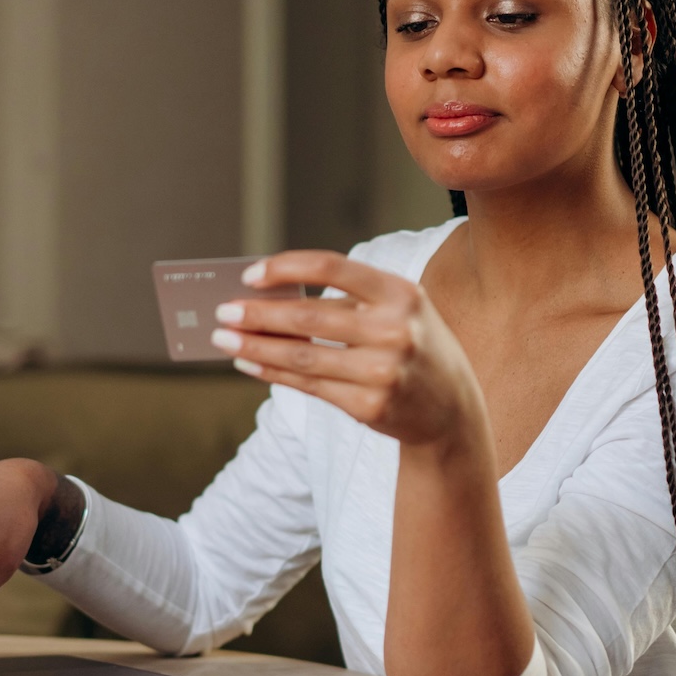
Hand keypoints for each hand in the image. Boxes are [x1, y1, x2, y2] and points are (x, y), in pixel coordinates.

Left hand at [210, 251, 488, 455]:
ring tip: (224, 340)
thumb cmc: (413, 345)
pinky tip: (250, 364)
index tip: (250, 276)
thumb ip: (348, 300)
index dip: (287, 267)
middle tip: (223, 312)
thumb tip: (270, 298)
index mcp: (401, 292)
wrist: (452, 409)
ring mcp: (383, 371)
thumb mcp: (398, 310)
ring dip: (256, 347)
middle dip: (258, 314)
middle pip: (309, 316)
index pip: (333, 266)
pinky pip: (309, 387)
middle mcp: (395, 330)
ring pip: (303, 357)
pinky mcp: (370, 406)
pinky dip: (273, 374)